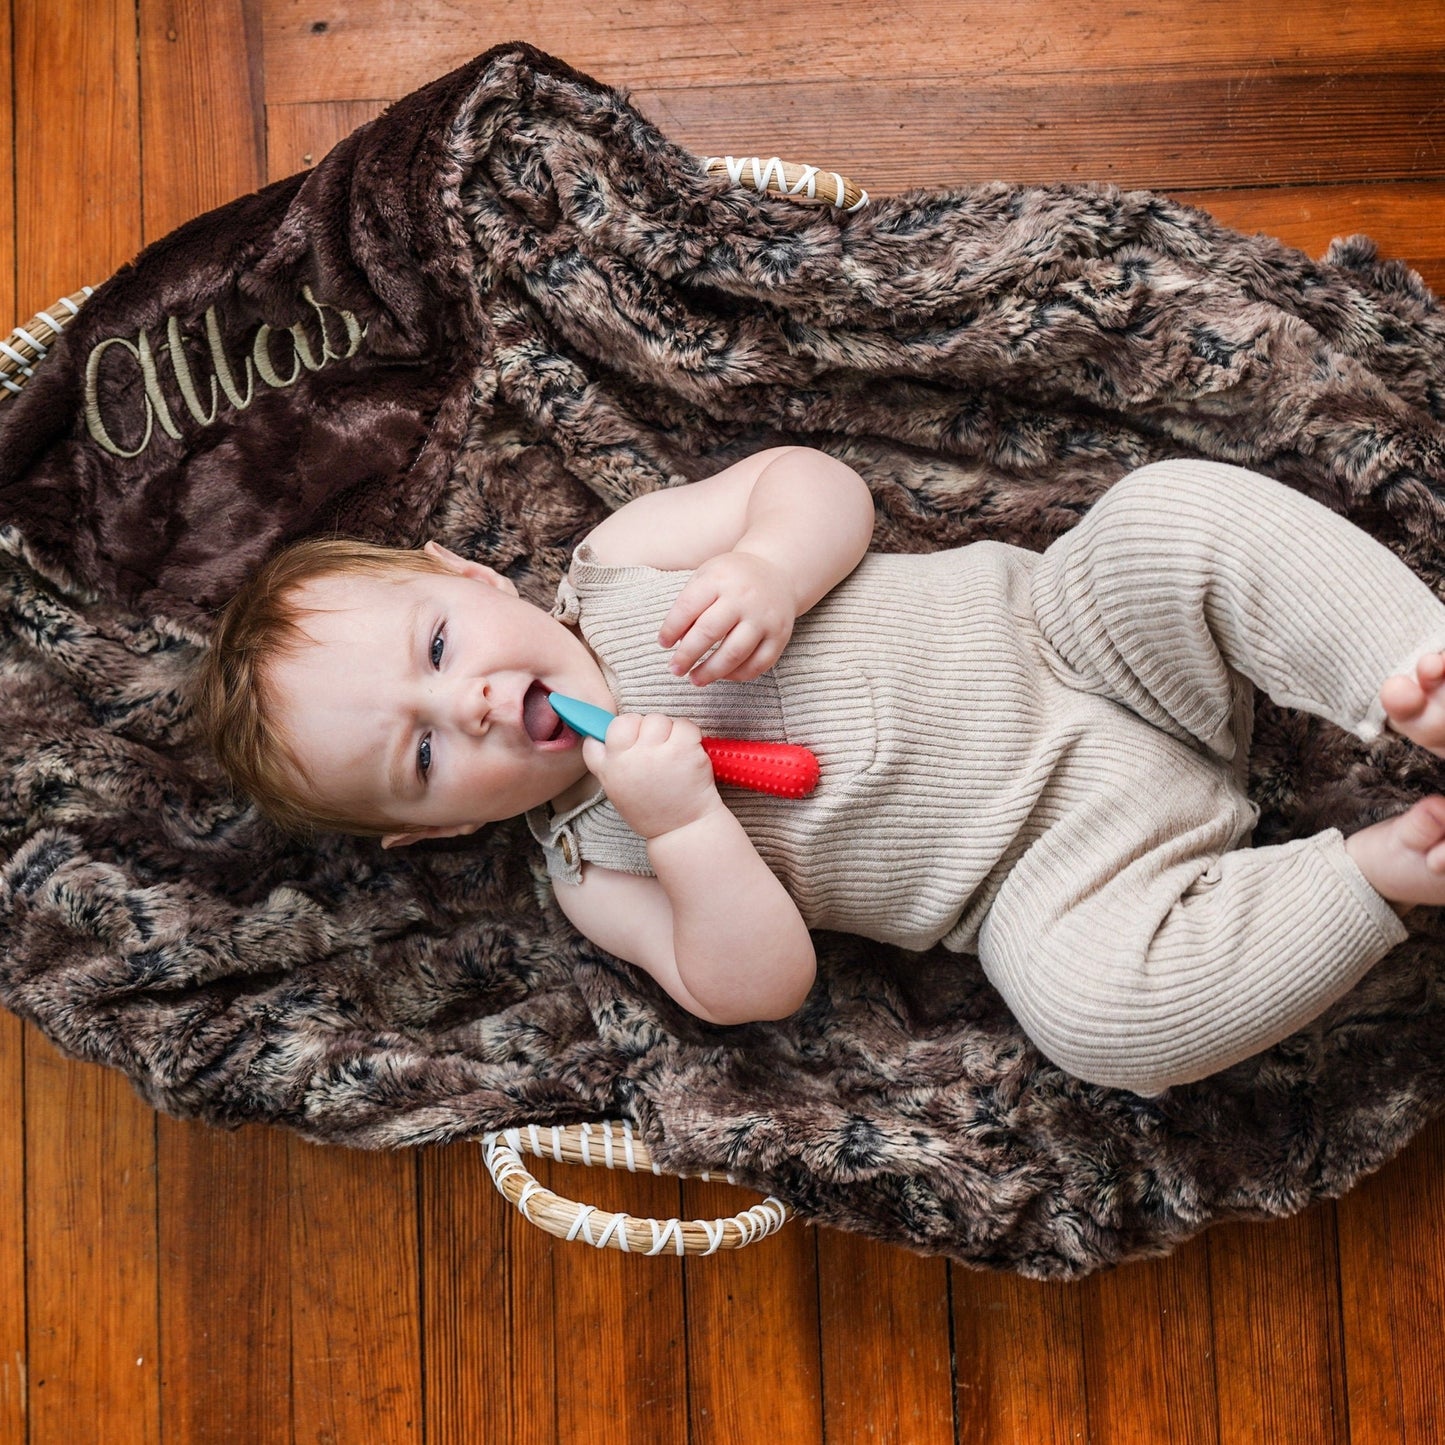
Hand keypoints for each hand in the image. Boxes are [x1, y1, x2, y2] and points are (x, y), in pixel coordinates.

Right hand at [582, 713, 723, 839]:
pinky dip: (690, 735)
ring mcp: (655, 753)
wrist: (683, 830)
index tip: (627, 741)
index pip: (596, 737)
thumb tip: (599, 736)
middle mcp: (628, 759)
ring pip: (658, 719)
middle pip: (629, 720)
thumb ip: (608, 764)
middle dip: (643, 728)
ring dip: (668, 731)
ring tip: (674, 755)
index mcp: (609, 770)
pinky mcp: (682, 750)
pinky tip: (689, 754)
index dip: (614, 734)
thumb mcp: (617, 791)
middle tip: (656, 749)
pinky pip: (684, 725)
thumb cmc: (652, 811)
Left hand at [659, 550, 795, 685]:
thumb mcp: (707, 577)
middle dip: (687, 656)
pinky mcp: (780, 636)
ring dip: (710, 672)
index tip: (664, 644)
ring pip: (734, 654)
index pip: (688, 607)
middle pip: (709, 632)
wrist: (777, 571)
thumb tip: (677, 643)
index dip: (671, 630)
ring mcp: (764, 618)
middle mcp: (744, 598)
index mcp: (719, 579)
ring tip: (695, 679)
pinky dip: (738, 675)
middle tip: (675, 669)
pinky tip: (723, 675)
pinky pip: (758, 664)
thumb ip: (689, 605)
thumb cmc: (732, 579)